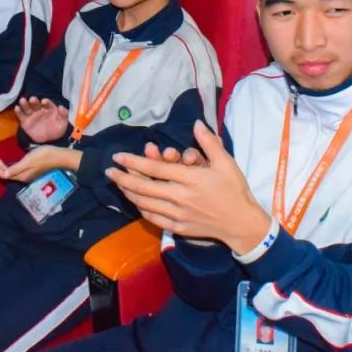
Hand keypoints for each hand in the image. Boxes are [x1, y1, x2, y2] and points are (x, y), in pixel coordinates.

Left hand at [0, 145, 80, 182]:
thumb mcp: (28, 161)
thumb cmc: (44, 156)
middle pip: (5, 174)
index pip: (3, 174)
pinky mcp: (30, 170)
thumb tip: (4, 174)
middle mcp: (22, 177)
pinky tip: (6, 161)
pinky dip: (7, 165)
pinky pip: (14, 170)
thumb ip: (16, 168)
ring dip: (0, 166)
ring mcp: (26, 174)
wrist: (58, 156)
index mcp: (21, 175)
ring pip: (9, 172)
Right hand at [14, 96, 70, 143]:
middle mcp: (40, 110)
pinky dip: (18, 112)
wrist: (49, 141)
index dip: (46, 102)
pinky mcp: (25, 122)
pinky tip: (17, 108)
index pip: (47, 104)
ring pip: (27, 108)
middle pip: (36, 104)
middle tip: (32, 99)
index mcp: (49, 109)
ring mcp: (32, 115)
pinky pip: (21, 116)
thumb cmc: (56, 130)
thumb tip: (61, 106)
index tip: (44, 101)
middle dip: (34, 101)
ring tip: (22, 100)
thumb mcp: (63, 123)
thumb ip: (64, 114)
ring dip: (25, 104)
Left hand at [106, 121, 271, 253]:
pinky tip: (136, 202)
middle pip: (144, 187)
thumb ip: (209, 143)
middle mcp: (181, 197)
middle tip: (109, 171)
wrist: (242, 224)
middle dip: (123, 178)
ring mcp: (178, 214)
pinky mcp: (179, 227)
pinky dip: (142, 209)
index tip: (119, 157)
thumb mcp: (226, 163)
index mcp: (191, 179)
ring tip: (118, 184)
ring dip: (129, 193)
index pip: (156, 169)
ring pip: (146, 203)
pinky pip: (154, 218)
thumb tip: (195, 123)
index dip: (134, 162)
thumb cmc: (235, 190)